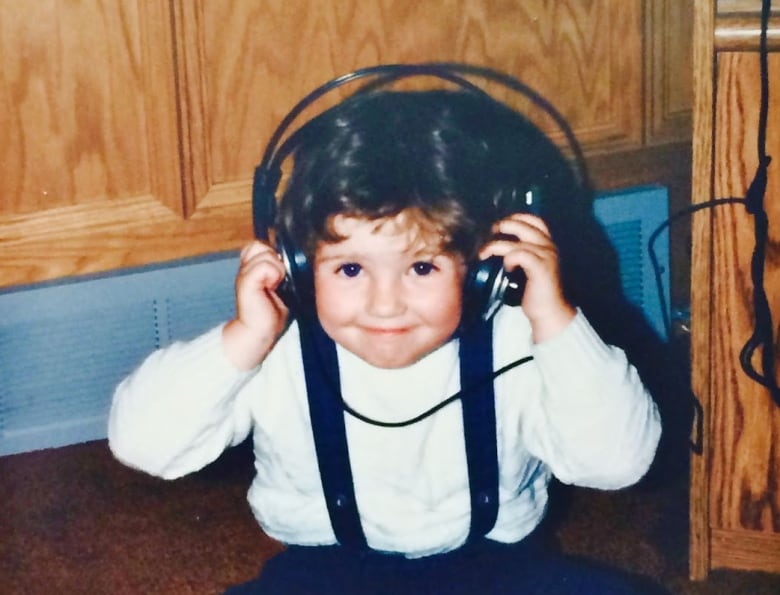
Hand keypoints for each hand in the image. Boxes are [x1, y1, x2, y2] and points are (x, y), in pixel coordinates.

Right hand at [222, 241, 288, 369]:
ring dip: (277, 269)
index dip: (271, 254)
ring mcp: (244, 274)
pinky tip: (272, 288)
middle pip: (261, 245)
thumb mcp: (281, 285)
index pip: (260, 244)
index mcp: (252, 267)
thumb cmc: (272, 312)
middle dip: (274, 259)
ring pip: (266, 254)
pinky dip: (273, 275)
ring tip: (275, 285)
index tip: (277, 274)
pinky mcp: (246, 282)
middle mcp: (245, 268)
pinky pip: (265, 266)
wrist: (261, 332)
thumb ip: (281, 269)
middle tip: (277, 279)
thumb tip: (293, 256)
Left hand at [479, 213, 574, 341]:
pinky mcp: (540, 268)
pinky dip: (508, 258)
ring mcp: (546, 256)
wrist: (549, 311)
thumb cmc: (535, 291)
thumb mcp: (528, 267)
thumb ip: (519, 253)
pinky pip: (519, 254)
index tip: (501, 226)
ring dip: (495, 246)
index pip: (534, 220)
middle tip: (490, 235)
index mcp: (546, 244)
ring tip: (485, 254)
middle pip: (523, 225)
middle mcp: (548, 246)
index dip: (516, 217)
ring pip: (516, 241)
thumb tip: (496, 245)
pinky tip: (506, 267)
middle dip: (503, 226)